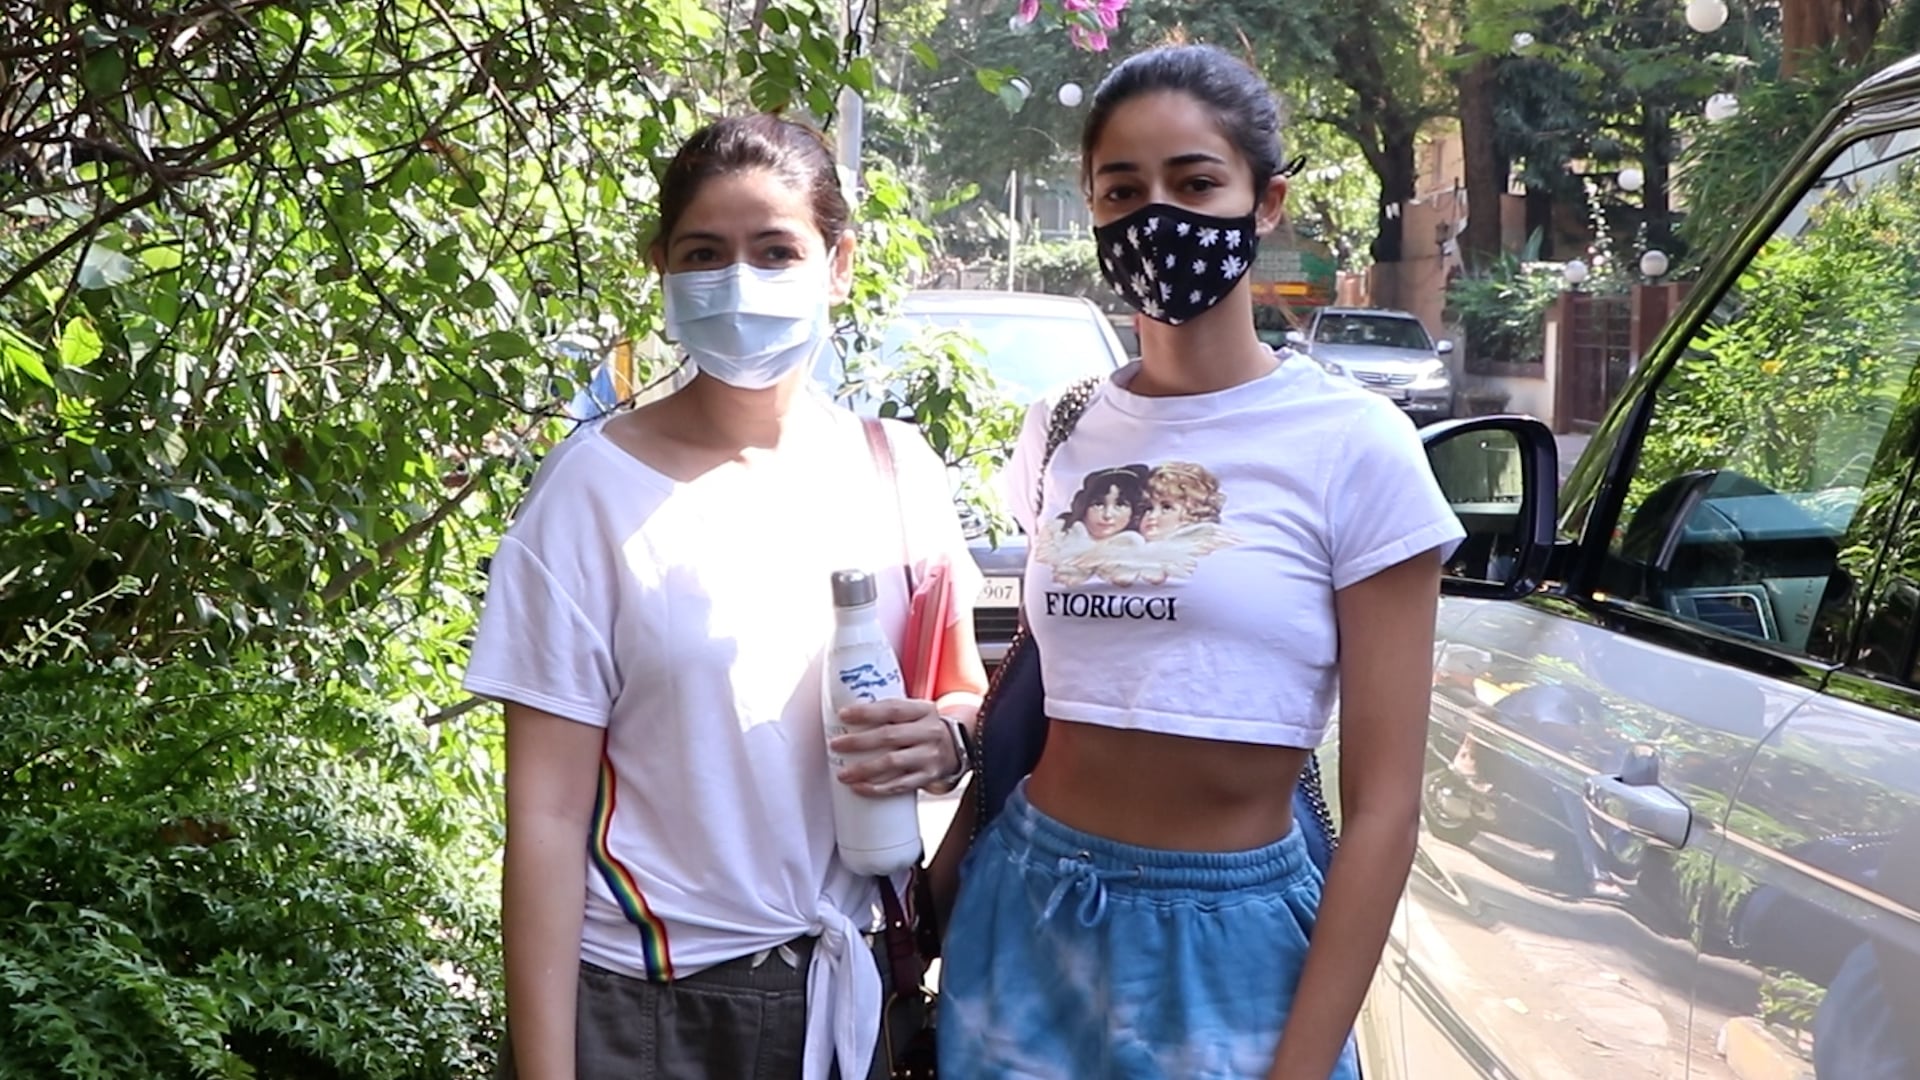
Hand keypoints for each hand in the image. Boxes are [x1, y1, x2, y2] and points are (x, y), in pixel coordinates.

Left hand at [830, 699, 958, 795]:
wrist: (957, 748)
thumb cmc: (923, 728)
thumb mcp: (915, 713)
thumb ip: (890, 713)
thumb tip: (847, 716)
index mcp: (923, 710)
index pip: (892, 708)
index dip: (866, 712)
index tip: (843, 715)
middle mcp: (929, 732)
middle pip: (889, 736)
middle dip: (858, 742)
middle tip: (835, 745)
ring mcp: (929, 756)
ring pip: (893, 763)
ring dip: (864, 769)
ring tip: (842, 773)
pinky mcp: (928, 777)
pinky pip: (899, 785)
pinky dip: (877, 788)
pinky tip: (860, 788)